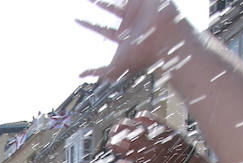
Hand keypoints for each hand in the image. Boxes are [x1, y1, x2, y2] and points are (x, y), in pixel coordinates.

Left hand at [78, 0, 192, 82]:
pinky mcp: (148, 0)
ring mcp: (138, 10)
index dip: (89, 25)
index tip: (76, 20)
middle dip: (99, 4)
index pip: (102, 29)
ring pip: (120, 0)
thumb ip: (99, 72)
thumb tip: (80, 75)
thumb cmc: (145, 55)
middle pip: (110, 10)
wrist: (166, 41)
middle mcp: (130, 22)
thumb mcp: (118, 67)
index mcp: (123, 36)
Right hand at [109, 114, 193, 162]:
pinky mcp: (156, 123)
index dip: (112, 144)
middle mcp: (143, 140)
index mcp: (138, 153)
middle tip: (114, 135)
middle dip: (114, 132)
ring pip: (129, 122)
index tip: (111, 145)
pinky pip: (143, 115)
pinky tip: (138, 123)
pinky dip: (137, 118)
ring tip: (124, 128)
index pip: (117, 144)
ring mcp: (149, 131)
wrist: (182, 157)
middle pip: (120, 130)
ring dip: (124, 125)